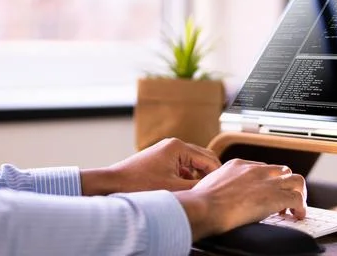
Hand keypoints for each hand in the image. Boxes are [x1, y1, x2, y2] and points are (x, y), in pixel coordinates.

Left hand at [80, 138, 220, 194]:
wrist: (112, 183)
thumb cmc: (138, 184)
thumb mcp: (173, 188)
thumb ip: (196, 188)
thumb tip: (214, 190)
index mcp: (179, 147)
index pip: (209, 159)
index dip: (218, 175)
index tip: (224, 188)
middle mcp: (174, 145)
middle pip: (202, 158)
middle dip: (210, 174)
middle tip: (218, 189)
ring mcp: (166, 151)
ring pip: (192, 164)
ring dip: (198, 176)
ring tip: (203, 191)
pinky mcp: (161, 159)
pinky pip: (181, 167)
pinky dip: (187, 177)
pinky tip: (187, 190)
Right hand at [173, 159, 307, 240]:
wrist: (205, 207)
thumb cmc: (200, 201)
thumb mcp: (208, 185)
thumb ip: (218, 187)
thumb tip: (214, 197)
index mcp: (238, 166)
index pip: (263, 168)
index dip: (267, 182)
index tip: (266, 193)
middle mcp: (256, 170)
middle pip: (282, 171)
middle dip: (284, 185)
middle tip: (281, 201)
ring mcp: (267, 183)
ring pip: (296, 181)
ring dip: (298, 194)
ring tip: (294, 208)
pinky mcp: (275, 197)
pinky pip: (298, 199)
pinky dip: (301, 208)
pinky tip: (297, 216)